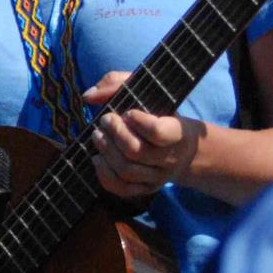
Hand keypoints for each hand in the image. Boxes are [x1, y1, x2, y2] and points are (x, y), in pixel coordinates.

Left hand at [82, 70, 199, 198]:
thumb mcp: (145, 90)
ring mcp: (158, 177)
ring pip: (127, 171)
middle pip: (136, 151)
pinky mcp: (147, 189)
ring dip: (106, 151)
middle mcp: (169, 158)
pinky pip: (123, 189)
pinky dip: (105, 175)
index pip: (158, 132)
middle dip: (114, 134)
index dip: (138, 121)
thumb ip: (117, 83)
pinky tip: (97, 158)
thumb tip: (88, 96)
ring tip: (98, 136)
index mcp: (176, 132)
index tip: (128, 112)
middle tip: (105, 120)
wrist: (184, 148)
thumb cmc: (159, 113)